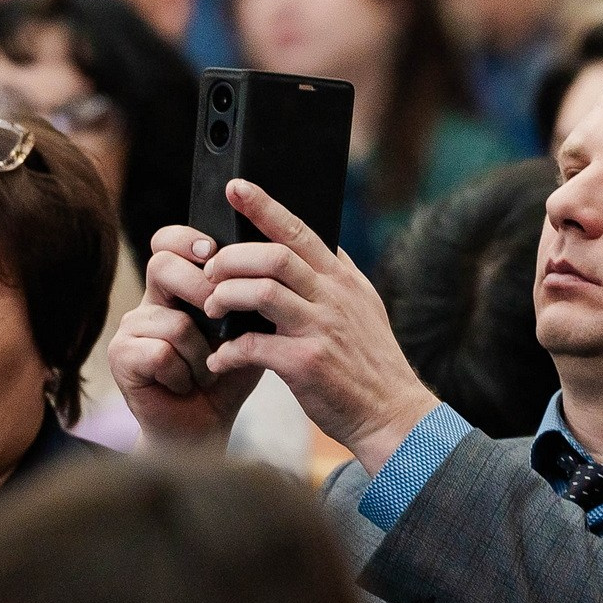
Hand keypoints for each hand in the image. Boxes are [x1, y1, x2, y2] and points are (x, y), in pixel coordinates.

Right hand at [107, 224, 263, 445]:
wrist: (205, 428)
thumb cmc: (227, 376)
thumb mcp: (248, 332)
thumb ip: (251, 298)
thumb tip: (269, 266)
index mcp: (177, 287)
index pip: (170, 242)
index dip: (188, 240)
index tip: (214, 252)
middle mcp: (150, 302)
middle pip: (163, 265)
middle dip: (201, 290)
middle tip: (219, 317)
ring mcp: (131, 328)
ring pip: (173, 321)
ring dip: (201, 353)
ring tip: (205, 372)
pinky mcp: (121, 356)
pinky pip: (160, 353)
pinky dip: (184, 374)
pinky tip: (185, 385)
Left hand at [192, 179, 439, 475]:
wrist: (393, 415)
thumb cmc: (370, 366)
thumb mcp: (365, 310)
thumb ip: (339, 279)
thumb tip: (318, 248)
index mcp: (342, 280)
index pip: (299, 231)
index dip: (263, 206)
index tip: (235, 187)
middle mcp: (333, 297)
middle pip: (272, 255)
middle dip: (230, 257)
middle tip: (209, 271)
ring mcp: (321, 328)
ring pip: (260, 291)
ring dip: (224, 296)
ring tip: (211, 309)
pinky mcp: (306, 362)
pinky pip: (252, 345)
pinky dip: (228, 351)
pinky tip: (219, 359)